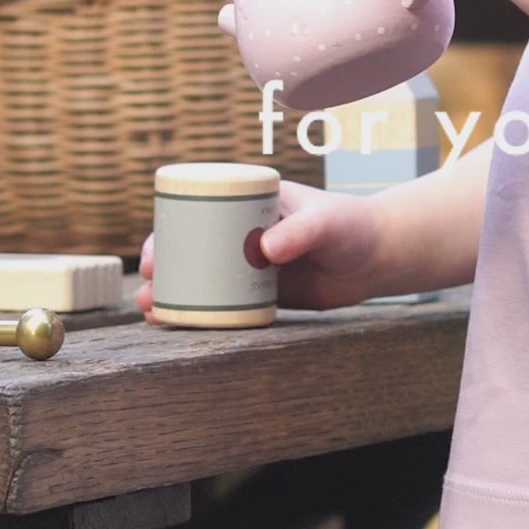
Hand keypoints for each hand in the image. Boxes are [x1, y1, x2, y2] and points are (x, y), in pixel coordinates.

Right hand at [138, 180, 394, 316]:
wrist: (381, 257)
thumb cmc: (351, 227)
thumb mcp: (324, 223)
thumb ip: (299, 232)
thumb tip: (264, 249)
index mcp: (249, 203)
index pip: (196, 214)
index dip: (167, 233)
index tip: (151, 255)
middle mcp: (244, 232)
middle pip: (191, 249)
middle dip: (162, 268)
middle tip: (147, 289)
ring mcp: (252, 263)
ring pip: (203, 278)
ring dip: (175, 293)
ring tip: (152, 311)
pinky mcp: (266, 292)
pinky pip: (227, 302)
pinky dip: (203, 312)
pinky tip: (182, 325)